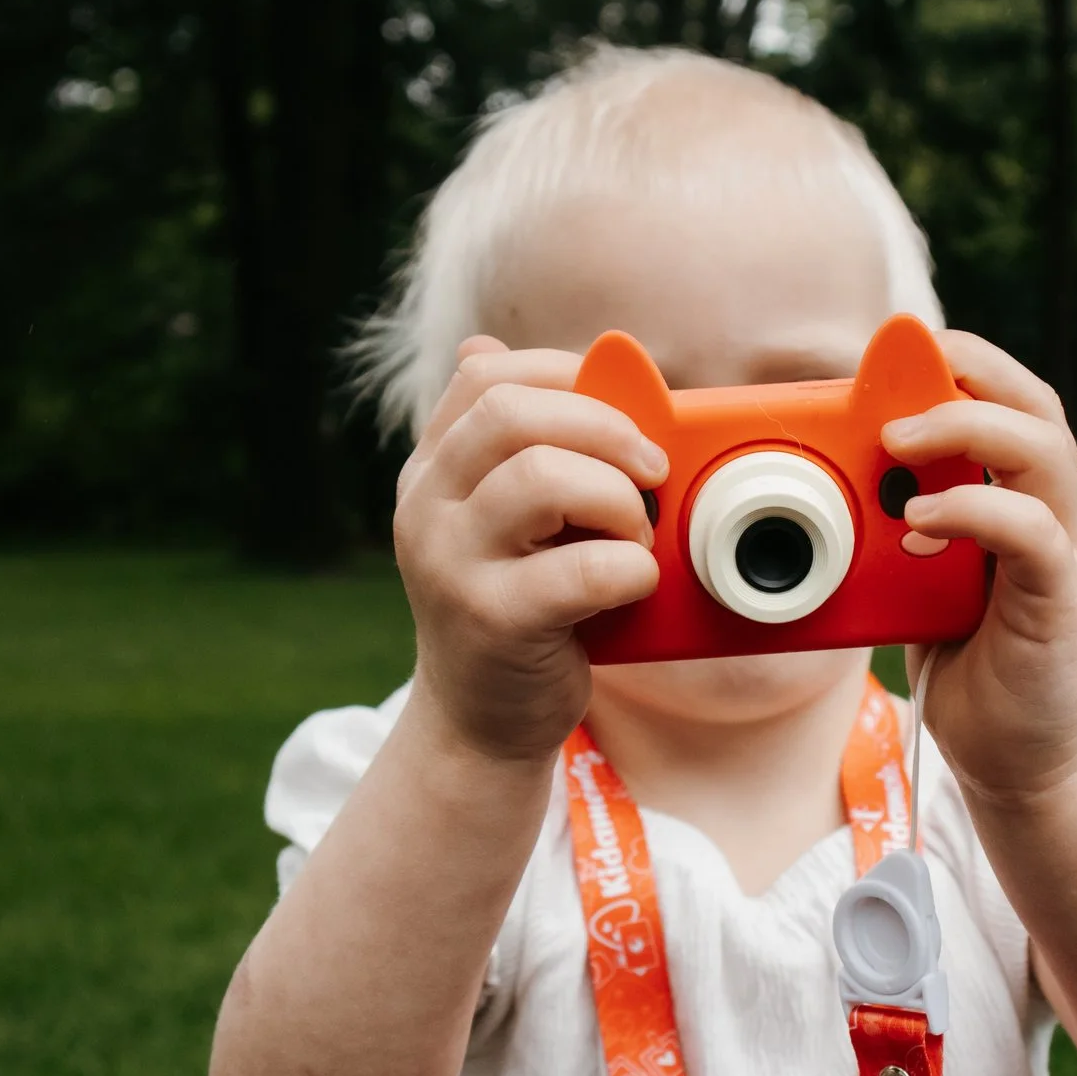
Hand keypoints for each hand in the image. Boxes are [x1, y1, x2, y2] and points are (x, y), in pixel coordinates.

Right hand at [392, 335, 667, 762]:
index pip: (485, 376)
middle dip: (604, 428)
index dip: (565, 376)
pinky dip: (629, 568)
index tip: (619, 413)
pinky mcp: (490, 622)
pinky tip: (634, 583)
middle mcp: (426, 506)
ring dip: (616, 497)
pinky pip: (578, 571)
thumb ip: (536, 447)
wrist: (482, 723)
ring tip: (636, 534)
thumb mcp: (517, 520)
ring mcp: (450, 564)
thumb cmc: (523, 609)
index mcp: (433, 469)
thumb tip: (562, 352)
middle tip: (650, 470)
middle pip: (510, 413)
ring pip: (539, 478)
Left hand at [883, 332, 1076, 802]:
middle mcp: (1059, 517)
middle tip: (894, 387)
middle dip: (970, 374)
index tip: (897, 356)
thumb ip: (904, 528)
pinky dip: (973, 512)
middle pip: (1038, 406)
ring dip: (967, 428)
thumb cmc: (968, 670)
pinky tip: (918, 522)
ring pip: (1045, 452)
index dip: (964, 366)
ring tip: (899, 438)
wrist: (1016, 766)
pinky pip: (1032, 532)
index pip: (1013, 403)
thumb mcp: (923, 582)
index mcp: (1028, 502)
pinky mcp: (1062, 603)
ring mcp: (1069, 556)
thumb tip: (834, 480)